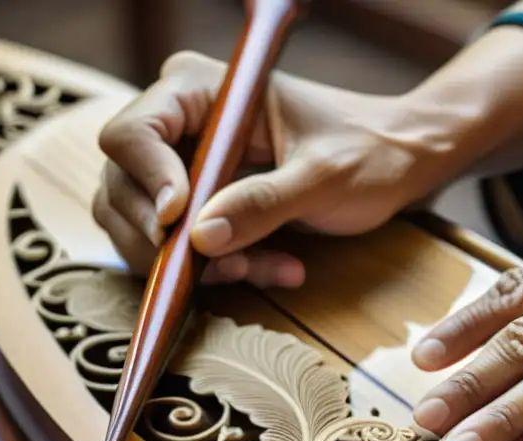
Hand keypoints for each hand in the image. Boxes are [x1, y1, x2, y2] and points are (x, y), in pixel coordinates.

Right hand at [92, 51, 458, 286]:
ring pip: (144, 226)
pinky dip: (218, 268)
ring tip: (267, 268)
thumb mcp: (324, 178)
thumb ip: (264, 202)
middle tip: (232, 266)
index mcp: (200, 90)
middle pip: (125, 188)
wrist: (397, 162)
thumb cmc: (368, 152)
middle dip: (173, 240)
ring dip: (197, 263)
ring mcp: (183, 163)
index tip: (182, 222)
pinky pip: (180, 246)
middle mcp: (179, 122)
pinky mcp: (199, 201)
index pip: (132, 134)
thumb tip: (201, 236)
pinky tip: (275, 269)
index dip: (147, 183)